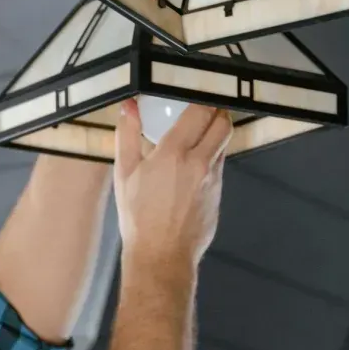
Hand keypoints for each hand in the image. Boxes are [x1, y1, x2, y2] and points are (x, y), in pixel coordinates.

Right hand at [113, 99, 232, 266]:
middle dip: (216, 111)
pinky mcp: (219, 195)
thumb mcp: (124, 174)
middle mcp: (200, 163)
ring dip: (216, 134)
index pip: (200, 111)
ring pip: (224, 144)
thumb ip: (127, 135)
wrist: (161, 255)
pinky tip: (195, 167)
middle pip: (222, 123)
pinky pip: (220, 166)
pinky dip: (212, 158)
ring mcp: (213, 179)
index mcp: (174, 153)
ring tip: (200, 135)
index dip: (201, 98)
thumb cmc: (138, 217)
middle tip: (204, 109)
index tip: (194, 93)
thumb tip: (129, 107)